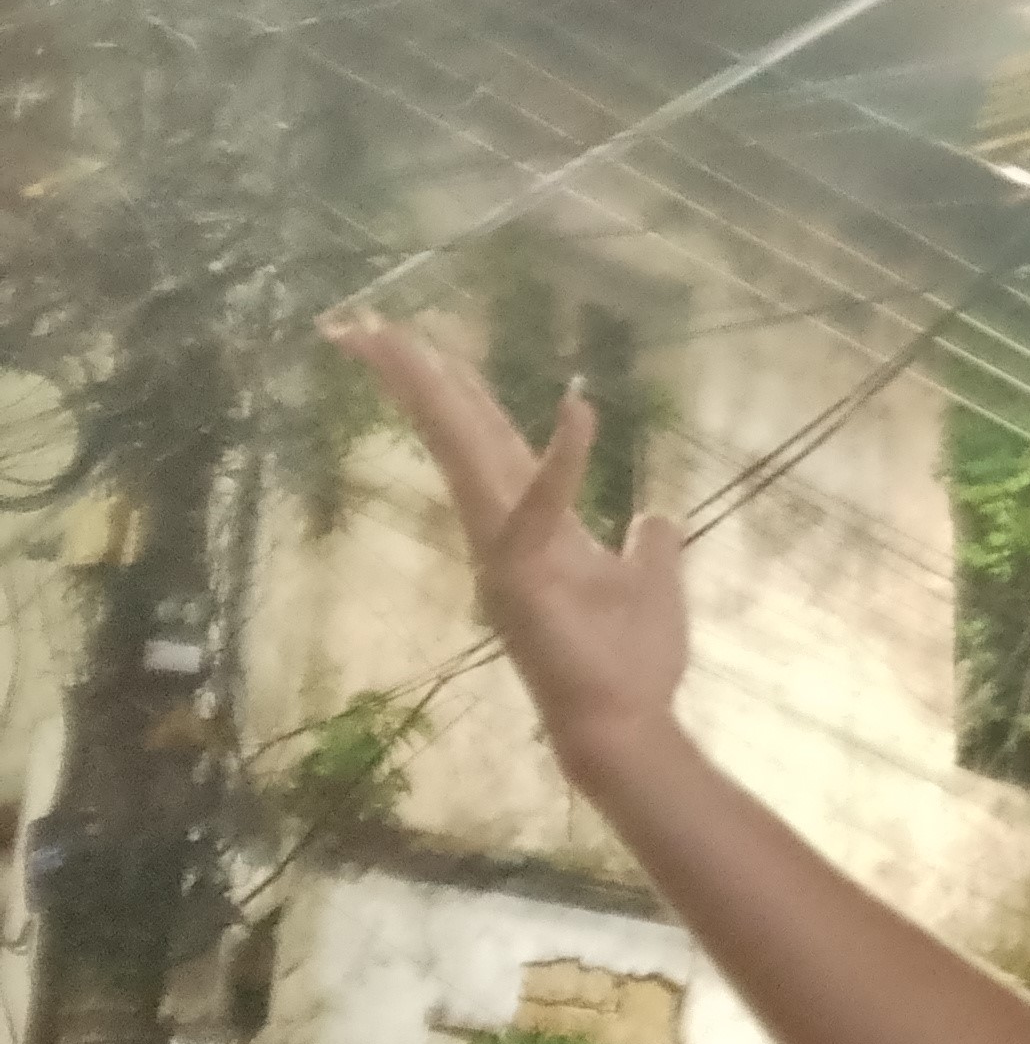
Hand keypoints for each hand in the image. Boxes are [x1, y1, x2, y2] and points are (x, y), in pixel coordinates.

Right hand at [325, 312, 689, 774]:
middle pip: (454, 434)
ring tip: (394, 338)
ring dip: (434, 395)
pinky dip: (562, 461)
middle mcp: (502, 530)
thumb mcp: (651, 583)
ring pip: (464, 456)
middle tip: (357, 318)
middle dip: (411, 376)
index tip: (414, 338)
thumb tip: (657, 514)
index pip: (483, 439)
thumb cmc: (632, 662)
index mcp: (530, 523)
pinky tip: (579, 406)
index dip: (452, 388)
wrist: (626, 725)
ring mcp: (503, 553)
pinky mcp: (523, 579)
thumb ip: (648, 544)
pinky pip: (541, 509)